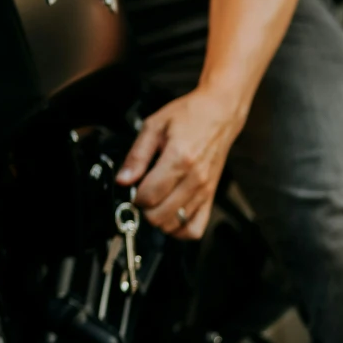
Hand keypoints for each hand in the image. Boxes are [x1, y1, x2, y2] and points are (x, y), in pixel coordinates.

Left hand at [115, 86, 246, 239]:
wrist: (220, 113)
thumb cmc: (188, 116)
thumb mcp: (154, 126)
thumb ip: (136, 155)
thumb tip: (122, 180)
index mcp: (179, 159)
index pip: (149, 196)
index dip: (134, 196)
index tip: (133, 186)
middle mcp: (195, 178)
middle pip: (160, 215)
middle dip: (144, 209)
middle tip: (142, 194)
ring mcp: (205, 190)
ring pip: (175, 225)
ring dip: (159, 219)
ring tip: (156, 201)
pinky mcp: (211, 196)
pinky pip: (196, 228)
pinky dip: (180, 229)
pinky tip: (171, 215)